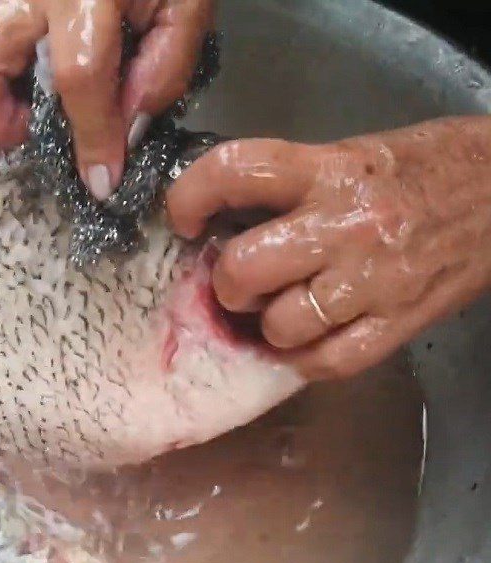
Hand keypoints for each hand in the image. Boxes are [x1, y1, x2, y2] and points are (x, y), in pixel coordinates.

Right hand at [0, 0, 212, 199]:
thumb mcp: (187, 7)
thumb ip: (163, 69)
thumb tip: (124, 132)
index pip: (80, 76)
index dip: (93, 139)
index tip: (104, 183)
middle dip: (3, 126)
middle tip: (47, 143)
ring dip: (0, 109)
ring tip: (46, 122)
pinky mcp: (10, 3)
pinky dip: (11, 87)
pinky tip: (49, 95)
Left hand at [167, 117, 490, 379]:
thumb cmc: (422, 171)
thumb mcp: (349, 155)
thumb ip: (286, 186)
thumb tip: (220, 221)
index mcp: (330, 170)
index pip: (236, 172)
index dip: (190, 196)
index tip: (185, 219)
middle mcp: (346, 226)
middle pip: (245, 269)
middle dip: (230, 283)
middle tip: (241, 281)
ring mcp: (373, 282)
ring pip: (280, 324)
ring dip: (270, 325)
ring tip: (286, 309)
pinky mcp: (396, 326)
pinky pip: (325, 361)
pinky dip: (306, 356)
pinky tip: (313, 336)